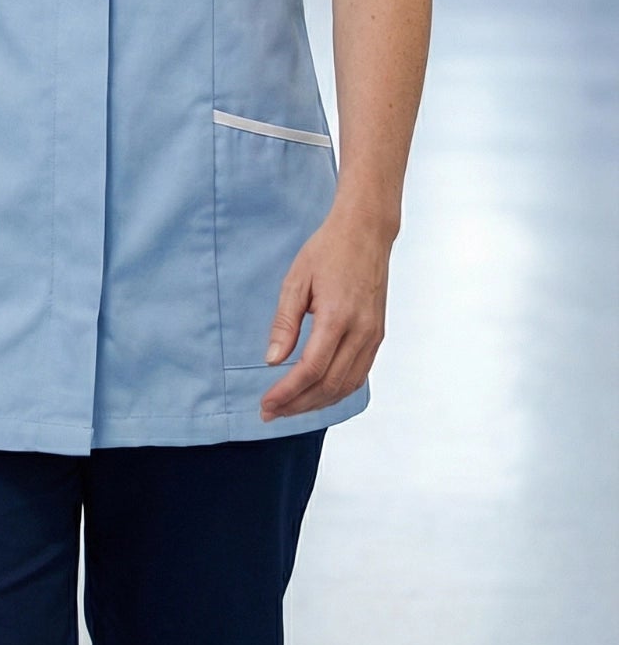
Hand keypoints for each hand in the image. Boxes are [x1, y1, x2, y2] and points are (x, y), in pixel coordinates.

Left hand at [259, 208, 390, 422]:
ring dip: (316, 403)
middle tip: (270, 412)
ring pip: (346, 386)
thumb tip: (273, 360)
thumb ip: (285, 322)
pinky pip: (358, 375)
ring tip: (289, 408)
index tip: (266, 403)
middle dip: (298, 404)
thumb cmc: (328, 250)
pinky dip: (336, 391)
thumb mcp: (297, 279)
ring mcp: (373, 335)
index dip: (287, 392)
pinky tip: (316, 393)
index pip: (311, 369)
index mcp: (338, 316)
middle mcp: (361, 331)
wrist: (366, 232)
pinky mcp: (377, 335)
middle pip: (329, 385)